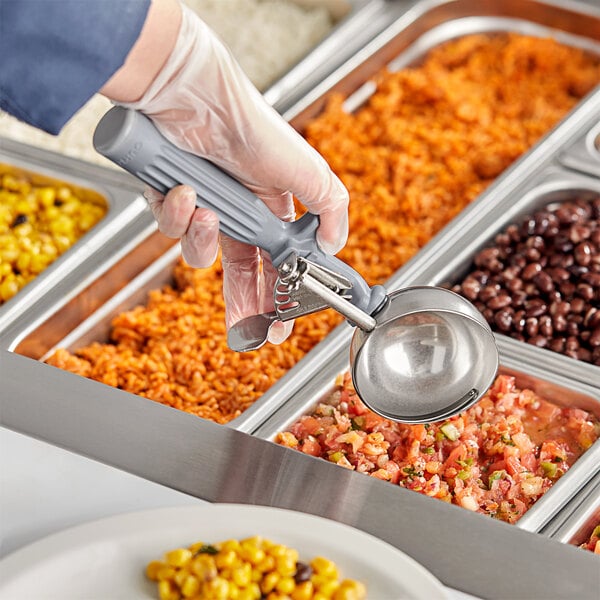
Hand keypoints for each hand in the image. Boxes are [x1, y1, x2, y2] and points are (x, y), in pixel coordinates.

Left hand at [122, 4, 348, 343]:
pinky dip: (176, 214)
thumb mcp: (309, 171)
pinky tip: (184, 191)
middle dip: (243, 302)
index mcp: (272, 209)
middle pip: (240, 271)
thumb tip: (336, 246)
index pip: (278, 263)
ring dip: (202, 242)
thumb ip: (331, 209)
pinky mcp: (170, 197)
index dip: (280, 295)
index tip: (282, 325)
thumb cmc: (254, 128)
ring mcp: (204, 205)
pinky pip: (170, 227)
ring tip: (207, 215)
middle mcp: (238, 211)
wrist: (198, 96)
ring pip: (200, 252)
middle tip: (248, 329)